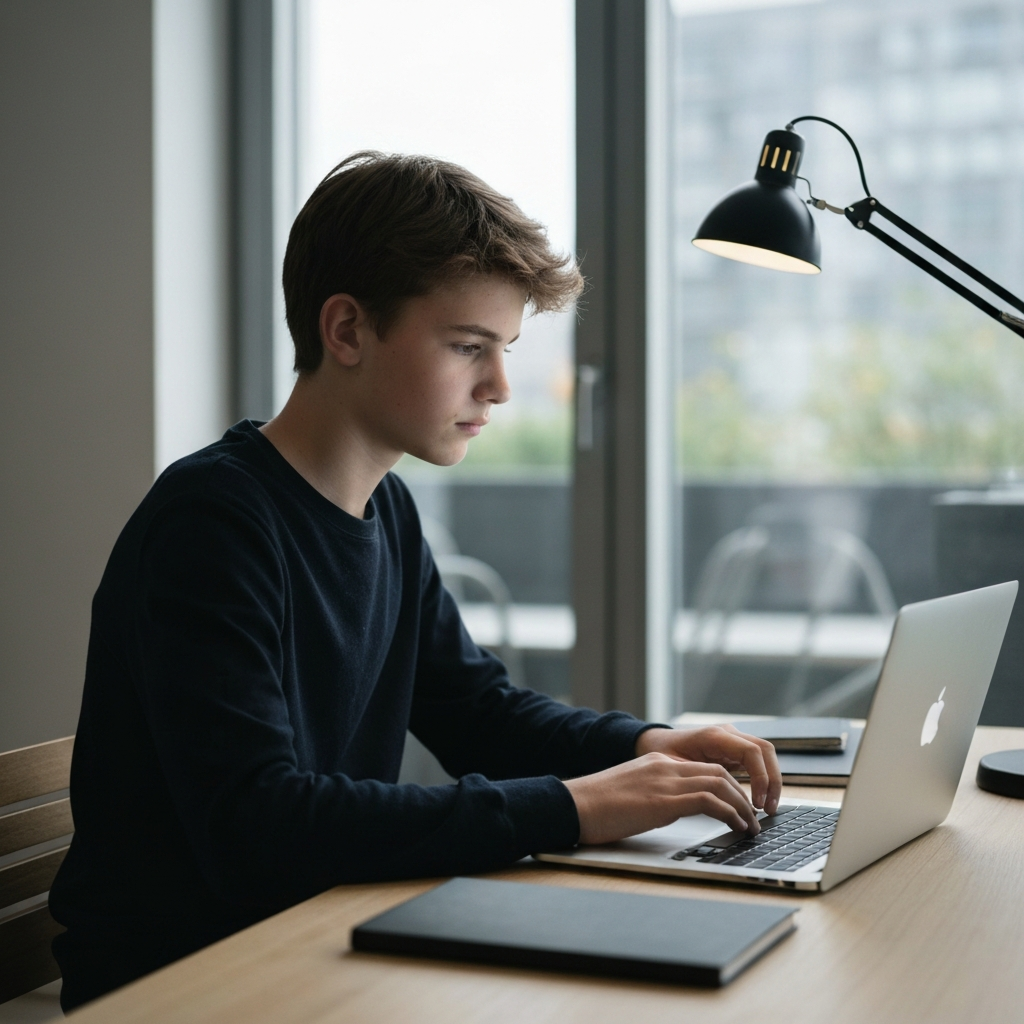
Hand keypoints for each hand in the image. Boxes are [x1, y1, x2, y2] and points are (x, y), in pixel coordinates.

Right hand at [563, 753, 761, 845]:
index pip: (703, 767)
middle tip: (752, 817)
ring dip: (742, 807)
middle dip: (741, 795)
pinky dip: (730, 814)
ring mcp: (665, 781)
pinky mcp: (664, 801)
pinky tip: (736, 827)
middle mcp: (665, 766)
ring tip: (750, 827)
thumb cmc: (595, 807)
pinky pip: (710, 801)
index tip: (738, 805)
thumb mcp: (631, 793)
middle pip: (718, 772)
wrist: (574, 805)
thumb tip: (671, 811)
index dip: (727, 787)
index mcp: (657, 762)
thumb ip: (654, 794)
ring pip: (721, 784)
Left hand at [635, 725, 781, 814]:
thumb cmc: (662, 755)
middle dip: (773, 780)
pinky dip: (763, 781)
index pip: (751, 751)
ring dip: (772, 781)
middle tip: (769, 809)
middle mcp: (727, 734)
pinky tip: (760, 802)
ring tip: (768, 809)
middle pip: (765, 750)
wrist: (655, 744)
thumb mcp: (675, 768)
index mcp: (713, 736)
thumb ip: (696, 780)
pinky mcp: (734, 751)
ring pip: (765, 755)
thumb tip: (716, 802)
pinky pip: (757, 762)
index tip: (757, 803)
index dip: (760, 777)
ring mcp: (733, 741)